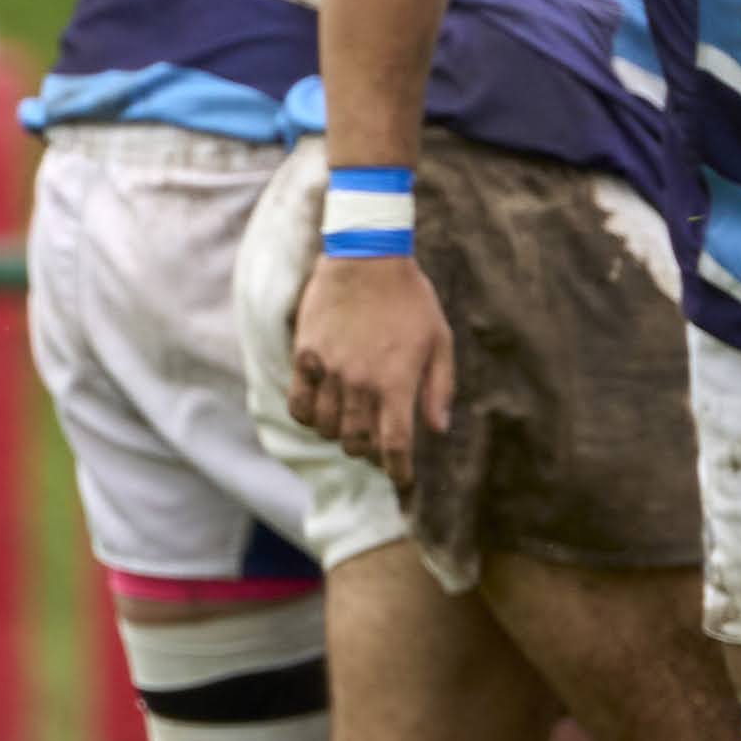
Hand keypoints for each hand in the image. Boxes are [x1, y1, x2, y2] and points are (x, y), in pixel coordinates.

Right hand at [293, 252, 454, 488]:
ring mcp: (329, 371)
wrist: (366, 258)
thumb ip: (439, 388)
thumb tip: (437, 428)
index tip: (402, 481)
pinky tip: (322, 411)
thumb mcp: (440, 340)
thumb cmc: (409, 298)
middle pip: (358, 443)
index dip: (399, 472)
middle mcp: (361, 383)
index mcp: (397, 382)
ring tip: (351, 426)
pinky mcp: (305, 357)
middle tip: (378, 447)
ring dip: (341, 435)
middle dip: (371, 454)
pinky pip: (299, 404)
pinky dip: (310, 417)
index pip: (395, 446)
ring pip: (328, 428)